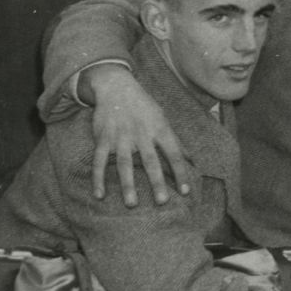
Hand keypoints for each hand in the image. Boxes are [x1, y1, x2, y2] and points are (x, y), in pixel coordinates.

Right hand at [82, 66, 189, 205]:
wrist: (116, 86)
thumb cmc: (144, 106)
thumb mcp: (163, 119)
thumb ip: (175, 141)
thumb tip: (192, 160)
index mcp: (159, 129)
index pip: (174, 153)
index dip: (180, 172)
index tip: (185, 192)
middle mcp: (141, 133)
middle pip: (150, 160)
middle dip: (156, 181)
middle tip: (162, 201)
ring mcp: (121, 136)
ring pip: (124, 163)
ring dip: (128, 184)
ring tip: (132, 204)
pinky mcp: (103, 138)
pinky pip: (99, 161)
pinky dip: (98, 178)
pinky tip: (99, 195)